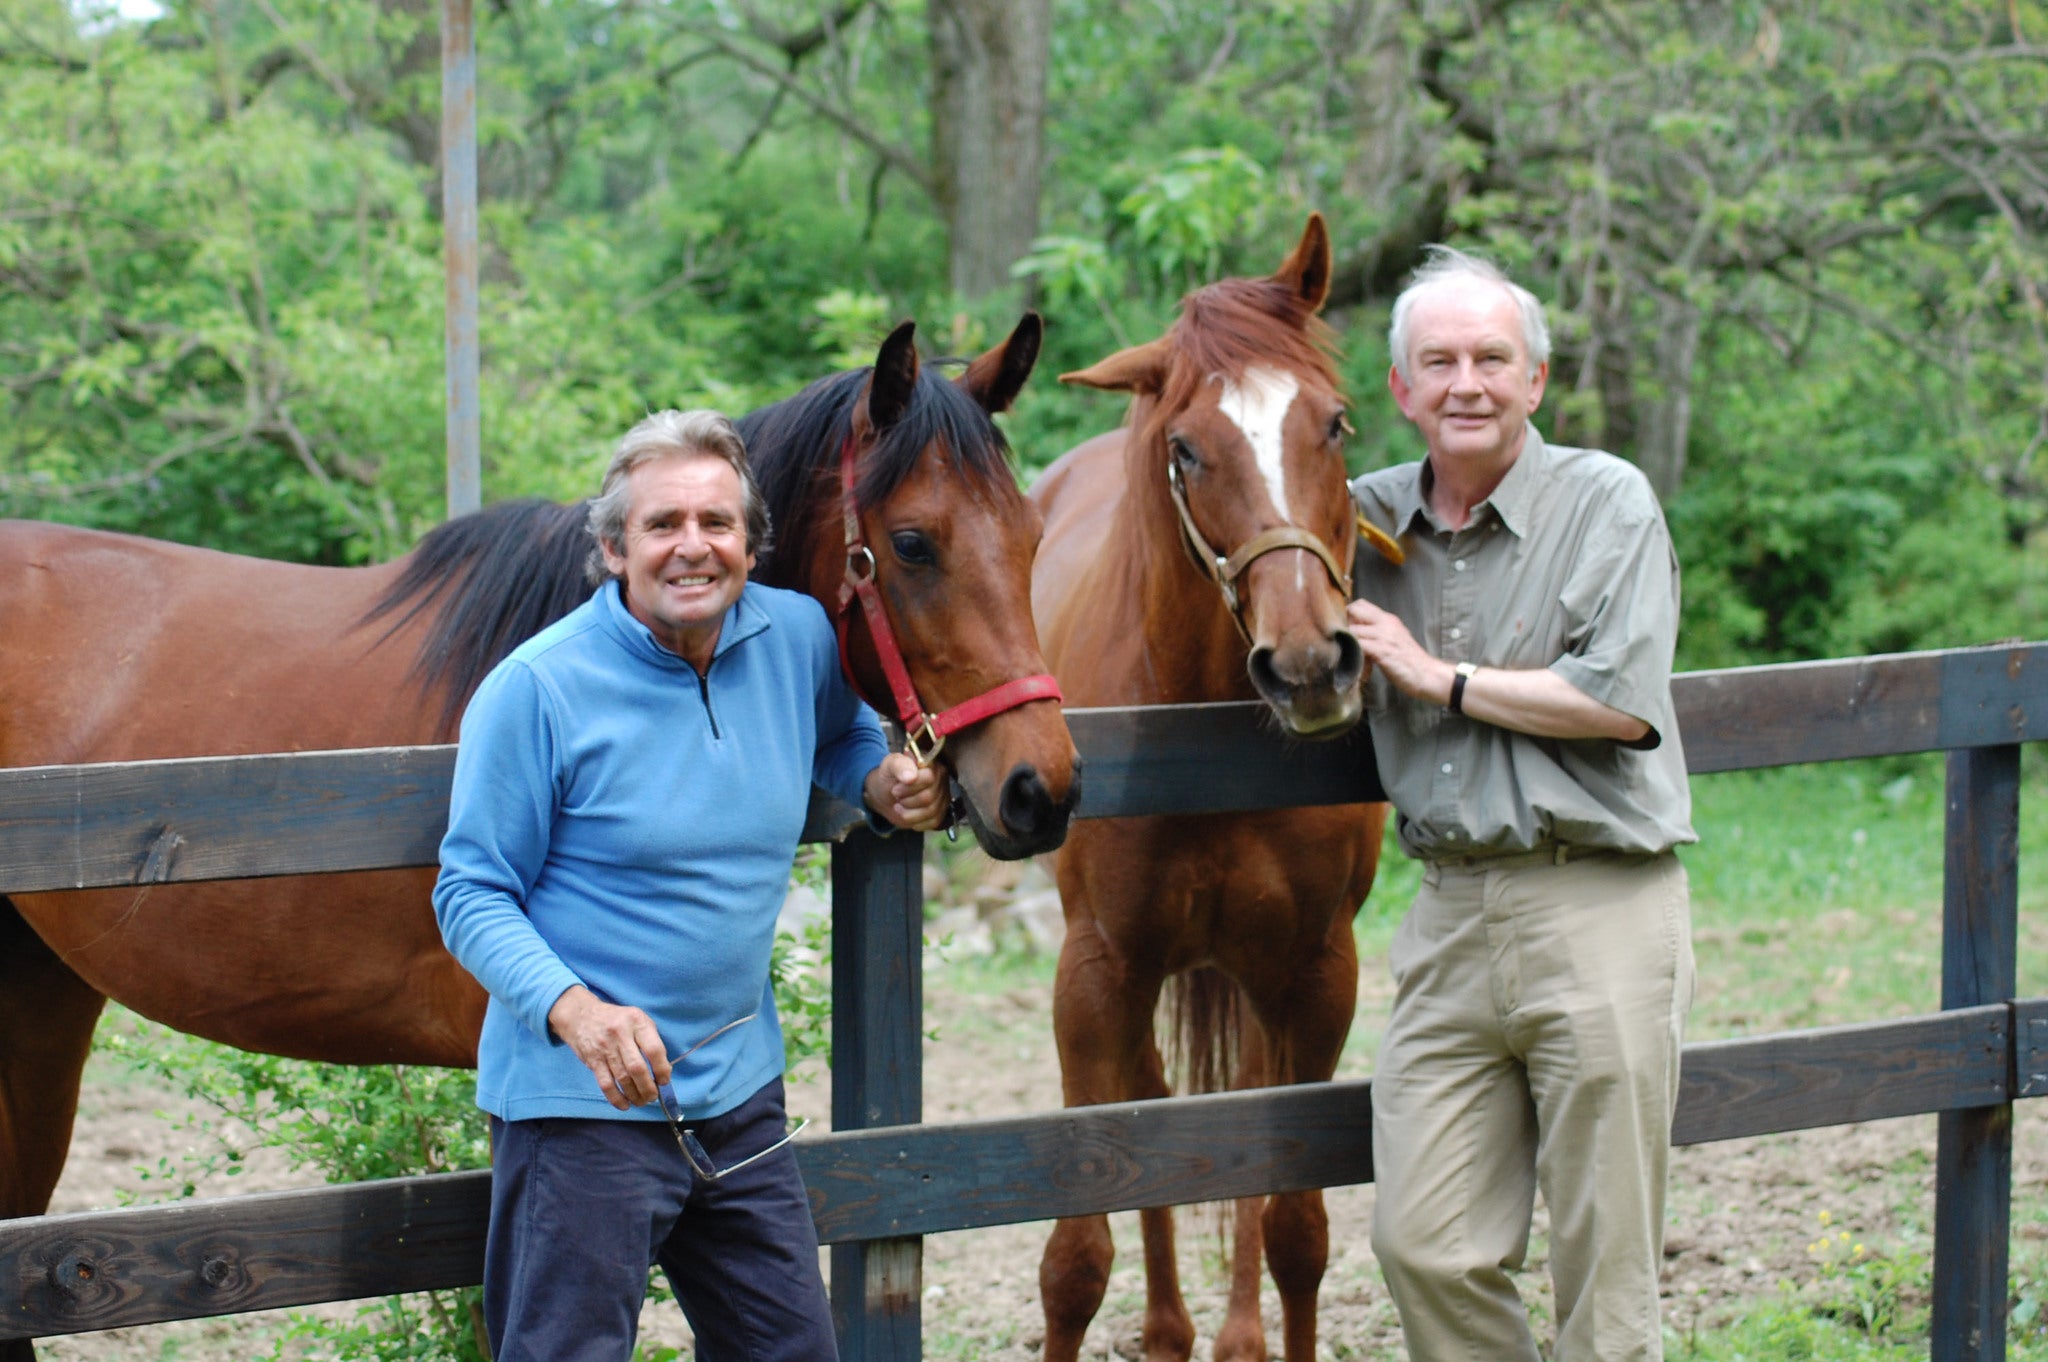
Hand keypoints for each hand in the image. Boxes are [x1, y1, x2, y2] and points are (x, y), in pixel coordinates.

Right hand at [546, 985, 670, 1110]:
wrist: (581, 1015)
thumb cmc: (617, 1020)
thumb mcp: (637, 1019)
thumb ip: (651, 1040)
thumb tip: (663, 1071)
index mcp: (636, 1021)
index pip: (654, 1049)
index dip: (662, 1069)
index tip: (664, 1081)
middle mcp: (620, 1033)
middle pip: (637, 1068)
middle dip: (648, 1088)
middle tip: (653, 1096)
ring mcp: (605, 1047)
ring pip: (622, 1079)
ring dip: (634, 1095)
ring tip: (641, 1101)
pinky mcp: (592, 1060)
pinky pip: (606, 1084)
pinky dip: (616, 1098)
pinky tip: (625, 1104)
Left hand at [863, 750, 947, 830]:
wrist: (885, 793)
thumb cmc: (890, 776)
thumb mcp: (889, 765)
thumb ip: (899, 765)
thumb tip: (911, 777)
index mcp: (931, 764)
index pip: (929, 778)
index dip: (910, 787)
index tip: (895, 788)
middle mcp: (941, 779)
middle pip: (929, 797)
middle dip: (907, 800)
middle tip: (896, 796)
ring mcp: (942, 797)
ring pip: (931, 811)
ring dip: (909, 812)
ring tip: (899, 805)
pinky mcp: (940, 813)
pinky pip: (933, 822)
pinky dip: (915, 821)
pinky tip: (907, 814)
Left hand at [1345, 599, 1453, 704]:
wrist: (1427, 674)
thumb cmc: (1409, 660)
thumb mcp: (1394, 638)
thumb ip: (1378, 632)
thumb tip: (1358, 633)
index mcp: (1388, 619)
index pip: (1361, 604)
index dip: (1350, 616)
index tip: (1351, 631)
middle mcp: (1385, 623)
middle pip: (1354, 610)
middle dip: (1345, 625)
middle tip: (1348, 642)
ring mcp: (1384, 636)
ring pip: (1353, 630)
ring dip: (1348, 644)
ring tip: (1353, 657)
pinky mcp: (1382, 651)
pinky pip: (1359, 646)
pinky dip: (1354, 655)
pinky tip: (1359, 665)